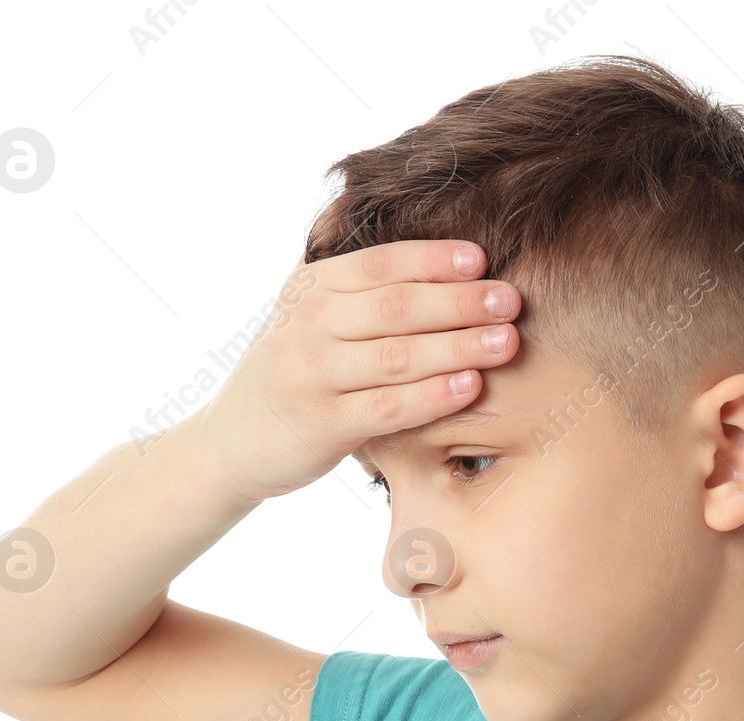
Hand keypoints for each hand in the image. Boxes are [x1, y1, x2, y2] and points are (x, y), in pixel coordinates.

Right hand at [187, 240, 521, 505]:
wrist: (231, 442)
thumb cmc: (291, 375)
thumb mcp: (307, 319)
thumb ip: (352, 290)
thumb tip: (426, 254)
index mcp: (310, 290)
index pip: (379, 264)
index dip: (433, 259)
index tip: (482, 259)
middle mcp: (309, 326)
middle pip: (396, 306)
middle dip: (460, 302)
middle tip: (512, 300)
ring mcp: (313, 375)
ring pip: (397, 355)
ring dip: (459, 346)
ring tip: (508, 341)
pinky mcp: (322, 425)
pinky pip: (389, 406)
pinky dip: (434, 395)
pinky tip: (472, 387)